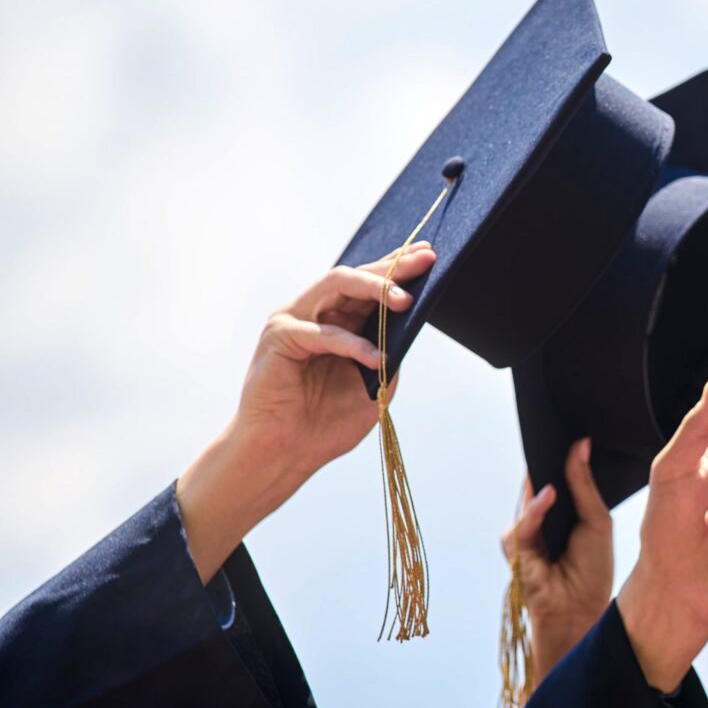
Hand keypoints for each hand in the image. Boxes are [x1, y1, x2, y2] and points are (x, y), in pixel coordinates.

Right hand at [234, 245, 439, 476]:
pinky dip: (352, 344)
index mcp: (336, 320)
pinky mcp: (279, 338)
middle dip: (392, 268)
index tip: (429, 255)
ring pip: (335, 286)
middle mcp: (313, 312)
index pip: (368, 284)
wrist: (287, 452)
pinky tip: (376, 358)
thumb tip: (414, 322)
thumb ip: (389, 350)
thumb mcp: (374, 382)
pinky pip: (322, 332)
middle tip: (424, 260)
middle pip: (355, 277)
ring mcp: (294, 321)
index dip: (397, 268)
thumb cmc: (327, 422)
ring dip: (374, 289)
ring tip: (404, 300)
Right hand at [501, 438, 614, 689]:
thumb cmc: (591, 569)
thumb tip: (580, 444)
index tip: (567, 425)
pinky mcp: (517, 549)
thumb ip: (583, 484)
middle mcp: (540, 519)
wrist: (581, 610)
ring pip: (528, 498)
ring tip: (552, 451)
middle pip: (538, 481)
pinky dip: (535, 510)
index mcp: (561, 511)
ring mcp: (526, 533)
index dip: (558, 453)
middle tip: (554, 427)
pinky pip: (524, 523)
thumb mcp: (596, 520)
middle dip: (545, 458)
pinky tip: (548, 495)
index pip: (555, 475)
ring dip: (540, 479)